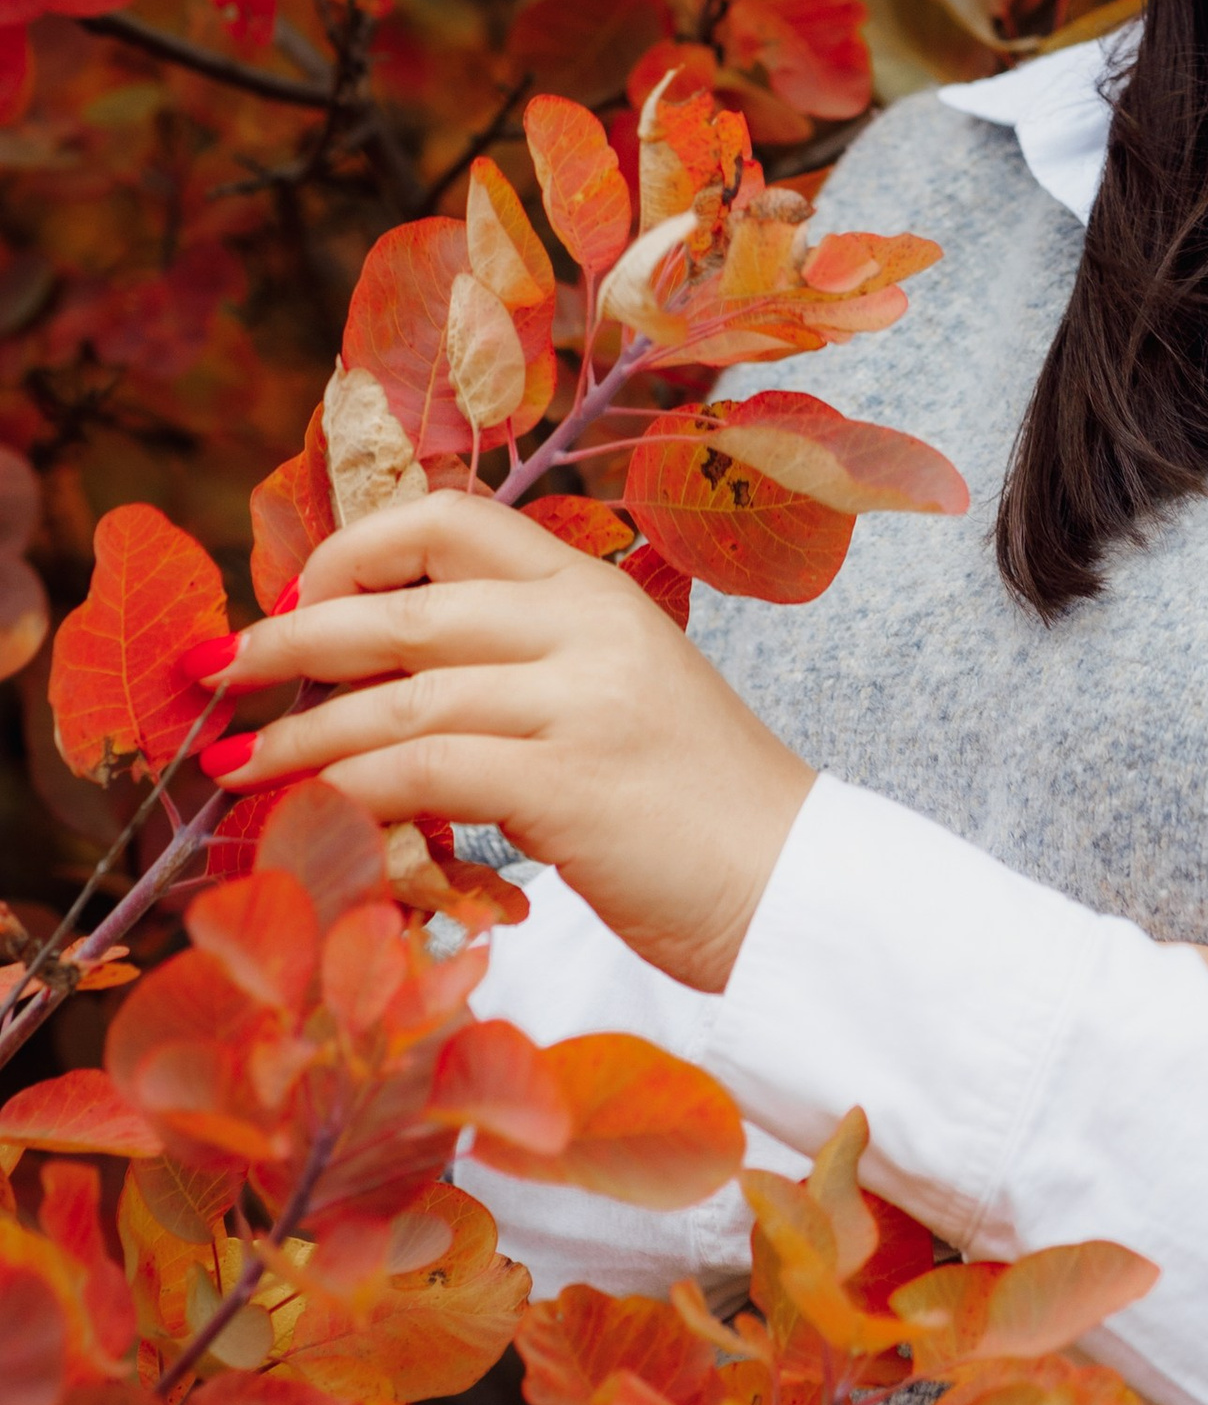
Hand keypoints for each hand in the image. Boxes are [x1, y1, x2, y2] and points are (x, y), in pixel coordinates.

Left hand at [201, 496, 814, 991]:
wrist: (794, 885)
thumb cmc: (695, 807)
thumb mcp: (617, 698)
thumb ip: (527, 668)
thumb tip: (388, 684)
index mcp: (598, 591)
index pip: (453, 518)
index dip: (355, 549)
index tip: (299, 598)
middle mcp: (589, 626)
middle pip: (403, 607)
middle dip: (289, 638)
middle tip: (216, 670)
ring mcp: (582, 701)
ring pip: (399, 696)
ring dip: (297, 735)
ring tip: (231, 764)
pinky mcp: (569, 784)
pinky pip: (423, 772)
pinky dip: (347, 791)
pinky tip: (303, 815)